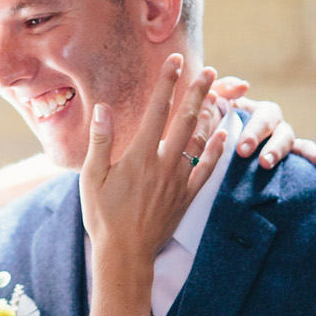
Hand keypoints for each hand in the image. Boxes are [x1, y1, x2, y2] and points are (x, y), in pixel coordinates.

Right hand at [81, 55, 226, 261]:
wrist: (125, 253)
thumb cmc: (103, 216)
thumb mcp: (92, 178)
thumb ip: (101, 141)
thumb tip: (104, 108)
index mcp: (139, 156)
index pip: (157, 111)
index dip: (167, 83)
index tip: (175, 61)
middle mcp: (163, 164)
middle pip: (185, 120)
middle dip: (197, 92)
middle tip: (208, 71)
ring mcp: (178, 181)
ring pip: (200, 141)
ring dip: (209, 115)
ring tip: (217, 95)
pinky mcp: (186, 197)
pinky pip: (206, 169)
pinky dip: (216, 149)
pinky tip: (223, 134)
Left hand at [212, 76, 315, 169]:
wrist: (206, 148)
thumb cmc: (209, 121)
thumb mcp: (210, 103)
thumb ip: (222, 90)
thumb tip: (245, 85)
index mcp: (259, 113)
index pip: (264, 118)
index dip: (256, 133)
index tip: (243, 150)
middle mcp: (276, 127)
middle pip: (283, 134)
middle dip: (275, 149)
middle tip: (264, 163)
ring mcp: (284, 144)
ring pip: (300, 146)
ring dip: (308, 153)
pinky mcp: (289, 162)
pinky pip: (306, 162)